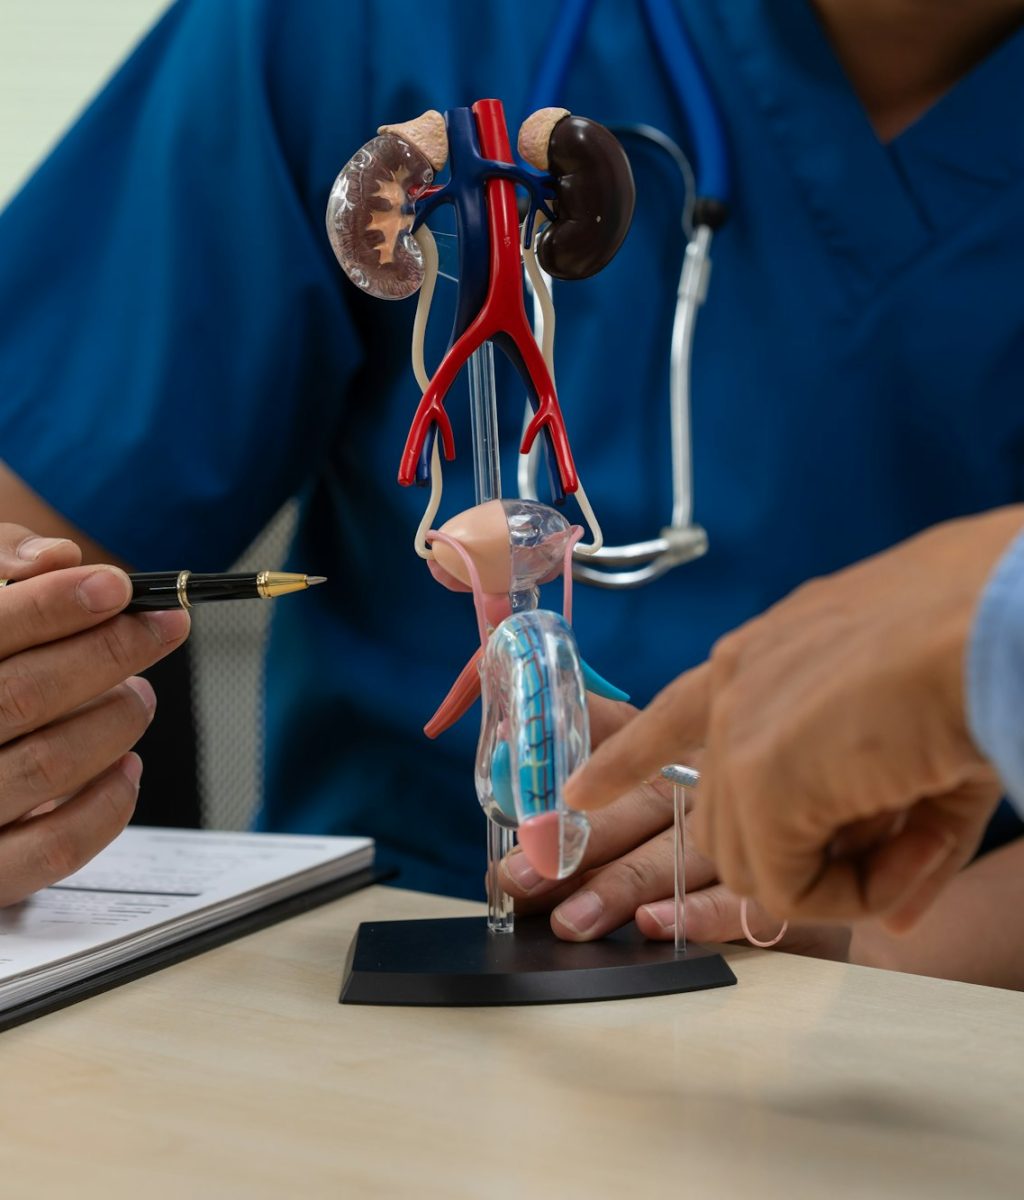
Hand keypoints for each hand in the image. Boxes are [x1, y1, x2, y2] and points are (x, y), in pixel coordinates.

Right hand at [0, 525, 189, 902]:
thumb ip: (1, 571)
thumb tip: (57, 558)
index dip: (52, 605)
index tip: (119, 585)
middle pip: (24, 695)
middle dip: (109, 652)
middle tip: (165, 627)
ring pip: (48, 765)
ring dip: (117, 719)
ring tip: (140, 696)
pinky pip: (57, 845)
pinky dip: (110, 802)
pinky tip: (128, 767)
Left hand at [499, 739, 846, 957]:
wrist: (873, 828)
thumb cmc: (754, 791)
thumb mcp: (677, 747)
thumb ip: (605, 730)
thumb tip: (520, 714)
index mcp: (685, 753)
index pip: (620, 760)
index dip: (562, 787)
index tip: (515, 812)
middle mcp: (718, 791)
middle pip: (638, 815)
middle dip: (572, 851)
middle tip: (518, 877)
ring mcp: (756, 839)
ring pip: (678, 863)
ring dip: (621, 892)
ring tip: (570, 920)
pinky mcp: (793, 894)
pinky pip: (743, 906)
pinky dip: (698, 914)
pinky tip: (655, 926)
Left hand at [564, 509, 1022, 930]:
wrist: (997, 623)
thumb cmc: (972, 657)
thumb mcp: (925, 746)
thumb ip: (897, 834)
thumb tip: (892, 920)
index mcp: (762, 657)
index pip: (672, 713)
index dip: (627, 758)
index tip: (581, 792)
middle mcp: (735, 686)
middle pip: (722, 816)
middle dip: (785, 853)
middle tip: (861, 845)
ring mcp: (739, 732)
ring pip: (747, 856)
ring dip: (828, 876)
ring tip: (911, 837)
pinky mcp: (761, 778)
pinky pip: (784, 885)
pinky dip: (845, 896)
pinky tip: (900, 860)